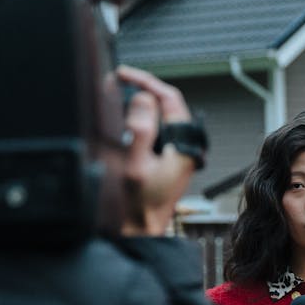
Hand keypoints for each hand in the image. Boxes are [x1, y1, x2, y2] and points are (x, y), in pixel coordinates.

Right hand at [118, 65, 197, 235]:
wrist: (144, 229)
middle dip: (143, 88)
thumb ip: (140, 129)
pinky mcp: (171, 158)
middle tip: (118, 80)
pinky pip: (159, 128)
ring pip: (163, 115)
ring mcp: (179, 151)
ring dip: (142, 102)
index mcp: (184, 143)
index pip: (170, 98)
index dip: (146, 81)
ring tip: (119, 92)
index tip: (123, 74)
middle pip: (167, 103)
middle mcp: (186, 145)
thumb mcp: (135, 164)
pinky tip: (126, 116)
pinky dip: (143, 118)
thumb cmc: (139, 203)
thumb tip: (144, 99)